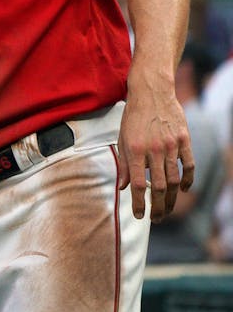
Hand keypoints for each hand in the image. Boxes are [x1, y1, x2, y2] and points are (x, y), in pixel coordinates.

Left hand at [116, 82, 194, 221]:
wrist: (151, 92)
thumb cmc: (133, 117)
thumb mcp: (121, 139)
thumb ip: (123, 164)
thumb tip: (123, 187)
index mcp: (135, 150)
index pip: (137, 184)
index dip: (138, 203)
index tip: (139, 216)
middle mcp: (154, 149)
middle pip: (159, 187)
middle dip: (157, 207)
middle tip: (156, 219)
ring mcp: (171, 145)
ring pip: (174, 179)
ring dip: (172, 199)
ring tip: (167, 210)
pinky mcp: (184, 139)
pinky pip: (189, 164)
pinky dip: (188, 180)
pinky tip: (184, 190)